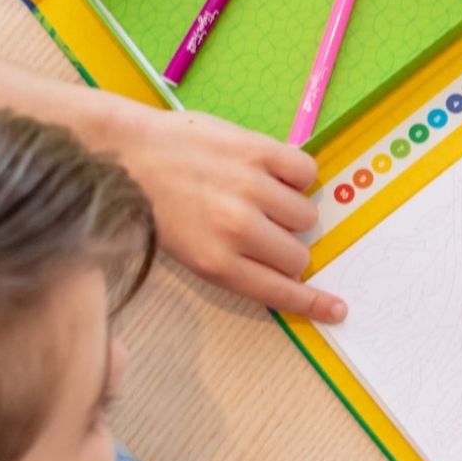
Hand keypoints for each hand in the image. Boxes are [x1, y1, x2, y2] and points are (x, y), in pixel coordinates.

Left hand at [105, 105, 344, 322]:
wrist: (124, 151)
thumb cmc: (155, 205)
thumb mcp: (189, 252)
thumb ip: (237, 264)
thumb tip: (286, 271)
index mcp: (216, 261)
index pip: (281, 290)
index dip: (314, 302)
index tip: (337, 309)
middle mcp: (238, 228)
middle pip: (298, 255)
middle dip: (286, 248)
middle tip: (262, 230)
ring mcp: (251, 187)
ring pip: (306, 215)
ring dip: (290, 210)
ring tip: (260, 196)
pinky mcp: (259, 151)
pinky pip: (307, 172)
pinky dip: (296, 174)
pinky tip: (271, 171)